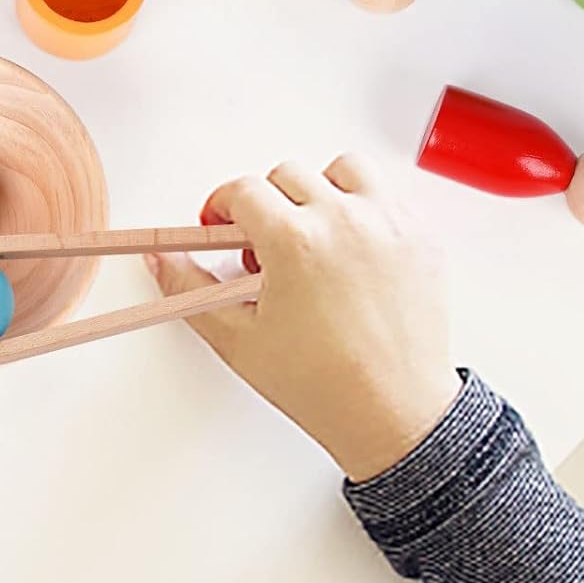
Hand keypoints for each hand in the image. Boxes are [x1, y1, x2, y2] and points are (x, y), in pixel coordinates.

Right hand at [147, 155, 461, 481]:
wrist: (392, 411)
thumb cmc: (322, 385)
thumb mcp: (238, 340)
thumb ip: (192, 290)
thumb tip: (163, 261)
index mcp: (293, 241)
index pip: (243, 191)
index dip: (222, 206)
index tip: (222, 225)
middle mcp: (344, 219)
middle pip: (287, 175)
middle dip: (266, 205)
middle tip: (263, 247)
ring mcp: (388, 222)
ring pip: (343, 171)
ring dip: (320, 192)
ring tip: (312, 237)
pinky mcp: (420, 234)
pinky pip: (386, 195)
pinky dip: (364, 209)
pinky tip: (351, 249)